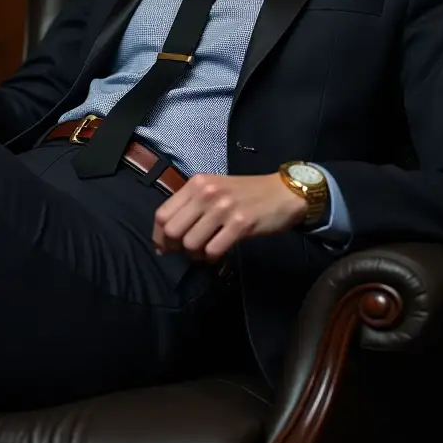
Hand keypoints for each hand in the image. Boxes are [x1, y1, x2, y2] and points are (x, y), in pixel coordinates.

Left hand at [151, 173, 307, 260]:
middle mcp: (206, 193)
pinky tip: (218, 253)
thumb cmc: (246, 193)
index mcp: (196, 184)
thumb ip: (190, 207)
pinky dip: (212, 257)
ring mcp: (223, 208)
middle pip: (172, 230)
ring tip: (205, 252)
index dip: (159, 236)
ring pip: (191, 243)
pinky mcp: (241, 224)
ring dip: (195, 254)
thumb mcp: (214, 190)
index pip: (162, 214)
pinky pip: (213, 250)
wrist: (284, 192)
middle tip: (186, 252)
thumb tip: (165, 238)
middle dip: (174, 247)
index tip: (164, 247)